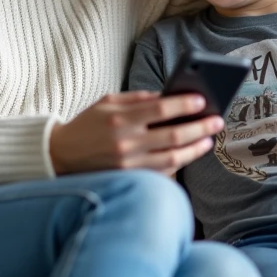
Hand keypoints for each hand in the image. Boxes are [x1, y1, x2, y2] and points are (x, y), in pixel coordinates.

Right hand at [49, 91, 224, 176]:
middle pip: (174, 135)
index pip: (162, 109)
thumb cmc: (86, 125)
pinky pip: (161, 173)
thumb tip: (167, 97)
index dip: (185, 104)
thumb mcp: (106, 102)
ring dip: (195, 149)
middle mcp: (126, 142)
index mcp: (120, 117)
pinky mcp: (128, 180)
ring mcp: (128, 165)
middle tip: (217, 121)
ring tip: (208, 139)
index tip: (203, 100)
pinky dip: (178, 165)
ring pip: (173, 158)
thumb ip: (136, 98)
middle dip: (200, 127)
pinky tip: (188, 154)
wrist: (59, 156)